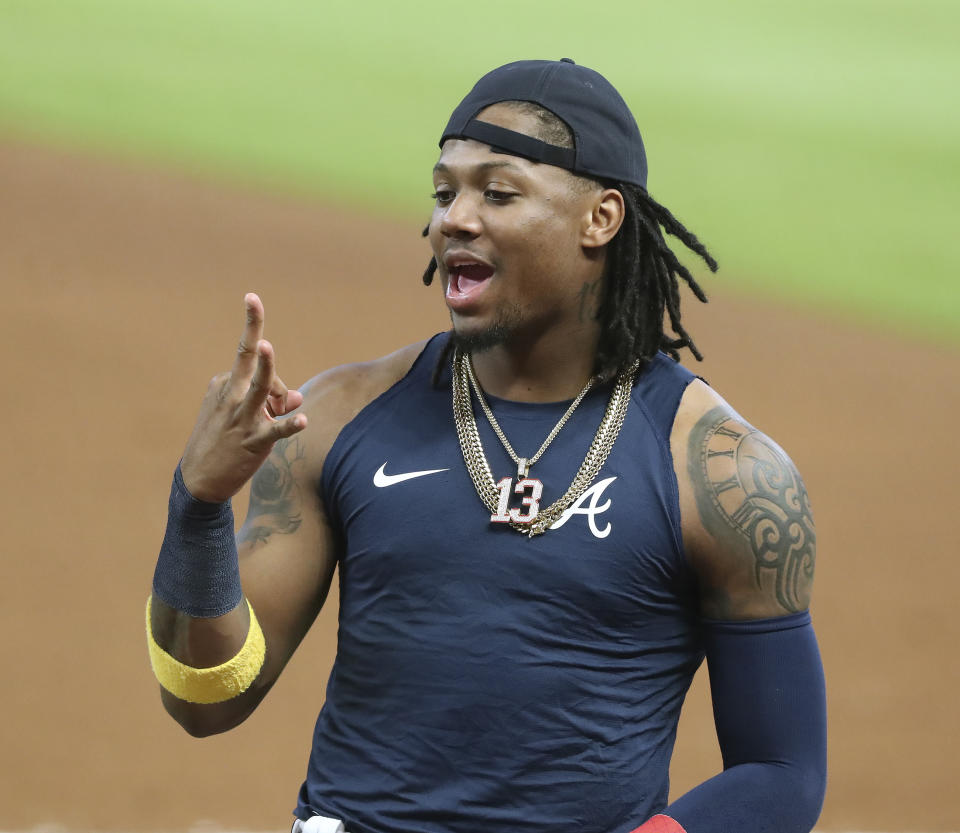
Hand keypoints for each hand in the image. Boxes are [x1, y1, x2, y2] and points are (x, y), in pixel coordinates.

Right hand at [179, 293, 306, 501]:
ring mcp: (242, 418)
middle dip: (253, 330)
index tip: (253, 298)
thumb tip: (297, 398)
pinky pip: (276, 430)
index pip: (254, 364)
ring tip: (265, 348)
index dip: (265, 351)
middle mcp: (231, 396)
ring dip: (265, 369)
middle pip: (249, 361)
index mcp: (225, 384)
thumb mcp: (242, 415)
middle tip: (253, 299)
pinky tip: (302, 421)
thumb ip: (273, 402)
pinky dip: (290, 425)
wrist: (199, 480)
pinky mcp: (254, 441)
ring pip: (258, 388)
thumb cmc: (222, 441)